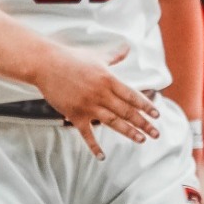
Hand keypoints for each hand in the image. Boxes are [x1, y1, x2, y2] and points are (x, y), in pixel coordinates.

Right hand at [31, 43, 159, 158]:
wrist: (45, 64)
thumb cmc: (71, 58)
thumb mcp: (96, 56)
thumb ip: (114, 56)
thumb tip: (127, 47)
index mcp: (108, 79)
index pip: (132, 96)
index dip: (146, 106)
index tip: (157, 115)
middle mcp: (101, 94)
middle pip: (127, 111)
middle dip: (143, 123)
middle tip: (156, 134)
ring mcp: (88, 106)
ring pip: (113, 122)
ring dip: (129, 132)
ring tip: (141, 140)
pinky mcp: (75, 115)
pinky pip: (87, 134)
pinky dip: (94, 146)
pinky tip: (102, 156)